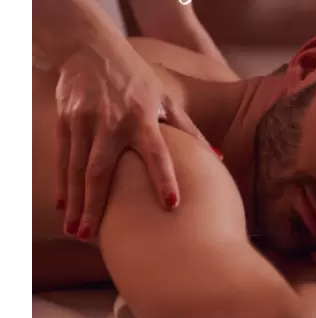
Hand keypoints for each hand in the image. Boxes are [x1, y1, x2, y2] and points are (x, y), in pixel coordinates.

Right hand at [55, 37, 204, 239]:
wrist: (90, 49)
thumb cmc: (136, 79)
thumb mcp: (166, 99)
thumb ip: (189, 130)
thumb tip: (219, 157)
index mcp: (143, 118)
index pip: (156, 152)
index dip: (164, 177)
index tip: (172, 204)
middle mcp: (112, 122)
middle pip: (102, 170)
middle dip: (96, 204)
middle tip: (93, 236)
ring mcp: (85, 122)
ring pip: (78, 169)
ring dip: (76, 202)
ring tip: (76, 232)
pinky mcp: (66, 121)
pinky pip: (64, 158)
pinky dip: (62, 184)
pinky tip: (62, 207)